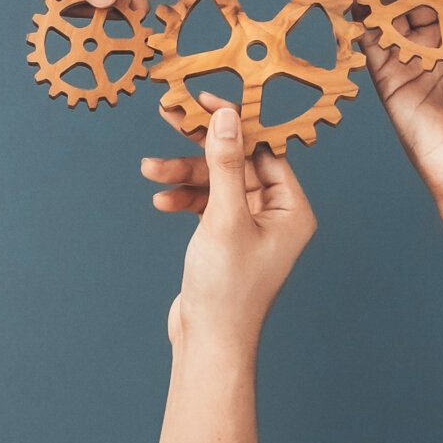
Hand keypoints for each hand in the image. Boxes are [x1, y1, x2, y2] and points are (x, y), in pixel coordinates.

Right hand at [141, 94, 315, 350]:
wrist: (208, 344)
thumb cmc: (226, 289)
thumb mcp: (224, 218)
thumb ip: (225, 164)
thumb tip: (227, 115)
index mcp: (292, 208)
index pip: (263, 148)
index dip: (233, 121)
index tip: (202, 98)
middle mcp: (277, 214)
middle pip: (236, 161)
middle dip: (199, 146)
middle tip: (168, 115)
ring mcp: (251, 226)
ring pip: (216, 182)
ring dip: (183, 174)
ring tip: (150, 170)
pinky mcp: (226, 238)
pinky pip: (206, 203)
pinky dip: (184, 198)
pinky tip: (161, 201)